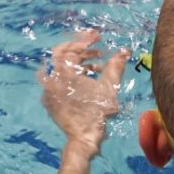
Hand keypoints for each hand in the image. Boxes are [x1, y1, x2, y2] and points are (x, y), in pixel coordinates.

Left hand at [39, 32, 128, 151]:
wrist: (84, 137)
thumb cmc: (97, 111)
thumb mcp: (109, 87)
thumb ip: (115, 66)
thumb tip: (125, 51)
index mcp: (63, 72)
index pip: (72, 48)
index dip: (86, 40)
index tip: (98, 37)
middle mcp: (51, 78)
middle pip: (61, 54)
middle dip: (80, 49)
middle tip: (95, 48)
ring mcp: (48, 90)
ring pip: (60, 67)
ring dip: (78, 63)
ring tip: (98, 67)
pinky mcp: (49, 100)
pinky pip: (57, 80)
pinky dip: (70, 76)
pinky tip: (86, 80)